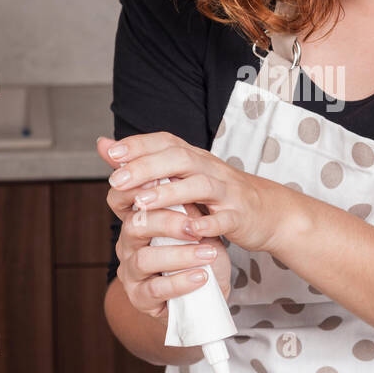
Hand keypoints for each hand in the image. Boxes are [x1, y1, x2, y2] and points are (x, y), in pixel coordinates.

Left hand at [97, 131, 282, 255]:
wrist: (269, 212)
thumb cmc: (219, 194)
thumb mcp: (183, 175)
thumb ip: (143, 161)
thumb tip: (104, 145)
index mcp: (194, 158)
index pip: (165, 141)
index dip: (139, 145)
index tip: (112, 154)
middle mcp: (210, 169)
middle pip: (179, 158)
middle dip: (147, 167)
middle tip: (118, 180)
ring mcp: (227, 192)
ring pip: (200, 185)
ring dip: (170, 193)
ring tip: (143, 204)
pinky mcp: (240, 216)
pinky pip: (225, 218)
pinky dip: (208, 224)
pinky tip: (190, 230)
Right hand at [101, 138, 232, 317]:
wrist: (203, 285)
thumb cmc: (193, 242)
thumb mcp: (188, 208)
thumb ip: (173, 181)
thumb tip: (161, 147)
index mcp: (135, 216)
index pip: (123, 196)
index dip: (143, 188)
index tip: (172, 182)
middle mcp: (128, 242)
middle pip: (135, 225)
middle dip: (167, 221)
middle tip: (196, 224)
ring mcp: (132, 272)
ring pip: (146, 258)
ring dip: (180, 254)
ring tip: (209, 253)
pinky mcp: (143, 298)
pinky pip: (156, 290)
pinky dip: (180, 283)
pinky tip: (202, 277)